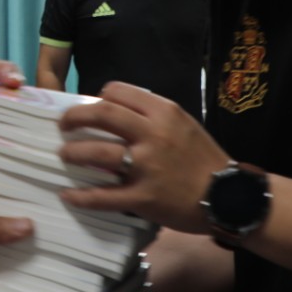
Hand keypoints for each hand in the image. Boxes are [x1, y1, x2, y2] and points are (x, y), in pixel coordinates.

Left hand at [56, 81, 228, 232]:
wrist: (227, 197)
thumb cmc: (203, 159)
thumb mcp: (183, 124)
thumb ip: (152, 116)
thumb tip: (114, 110)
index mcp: (164, 113)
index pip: (118, 93)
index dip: (97, 98)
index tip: (89, 107)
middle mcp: (153, 135)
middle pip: (102, 115)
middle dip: (75, 117)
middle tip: (64, 124)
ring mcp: (146, 167)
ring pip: (97, 153)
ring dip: (74, 153)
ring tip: (65, 155)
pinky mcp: (143, 198)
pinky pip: (104, 196)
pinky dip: (82, 196)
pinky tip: (69, 195)